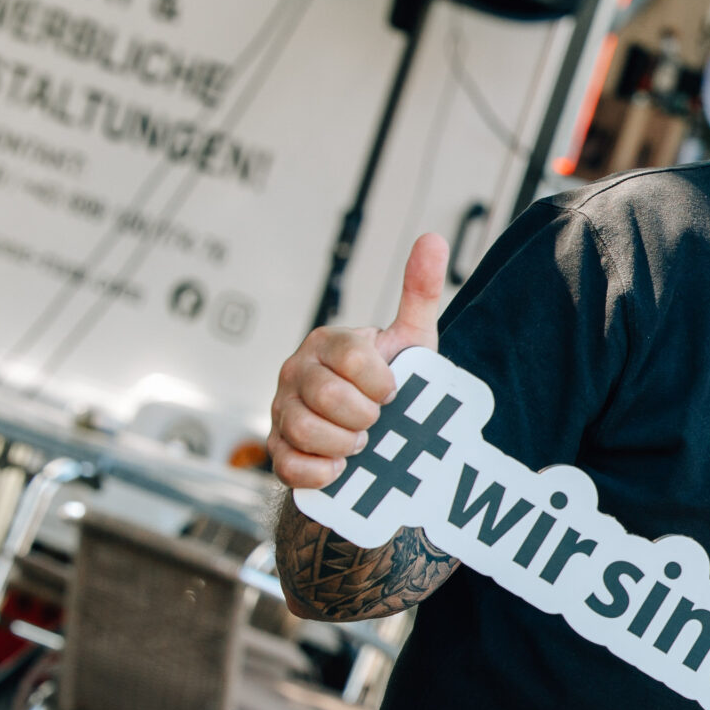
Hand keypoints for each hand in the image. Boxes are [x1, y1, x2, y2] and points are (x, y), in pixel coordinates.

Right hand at [267, 235, 446, 489]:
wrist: (375, 435)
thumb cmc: (390, 382)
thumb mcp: (410, 340)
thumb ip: (419, 292)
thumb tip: (432, 239)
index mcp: (327, 343)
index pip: (353, 358)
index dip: (382, 383)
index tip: (394, 391)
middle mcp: (296, 372)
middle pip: (326, 397)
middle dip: (365, 416)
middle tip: (379, 420)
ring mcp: (282, 410)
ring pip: (304, 430)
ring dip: (345, 443)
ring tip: (364, 442)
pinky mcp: (277, 449)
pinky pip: (289, 465)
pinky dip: (320, 471)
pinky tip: (341, 468)